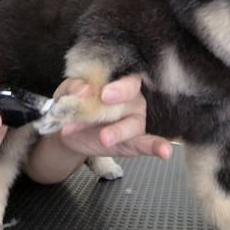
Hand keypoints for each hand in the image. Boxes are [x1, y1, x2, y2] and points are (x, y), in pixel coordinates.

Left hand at [55, 75, 171, 159]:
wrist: (65, 130)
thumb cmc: (73, 104)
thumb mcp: (67, 92)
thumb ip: (73, 87)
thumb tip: (82, 88)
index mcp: (118, 82)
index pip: (126, 79)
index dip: (119, 85)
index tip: (104, 93)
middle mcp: (131, 100)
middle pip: (133, 97)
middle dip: (120, 98)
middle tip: (104, 100)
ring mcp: (134, 121)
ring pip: (133, 124)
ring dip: (119, 131)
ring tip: (104, 138)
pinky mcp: (133, 142)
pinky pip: (147, 144)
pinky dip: (156, 147)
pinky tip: (164, 151)